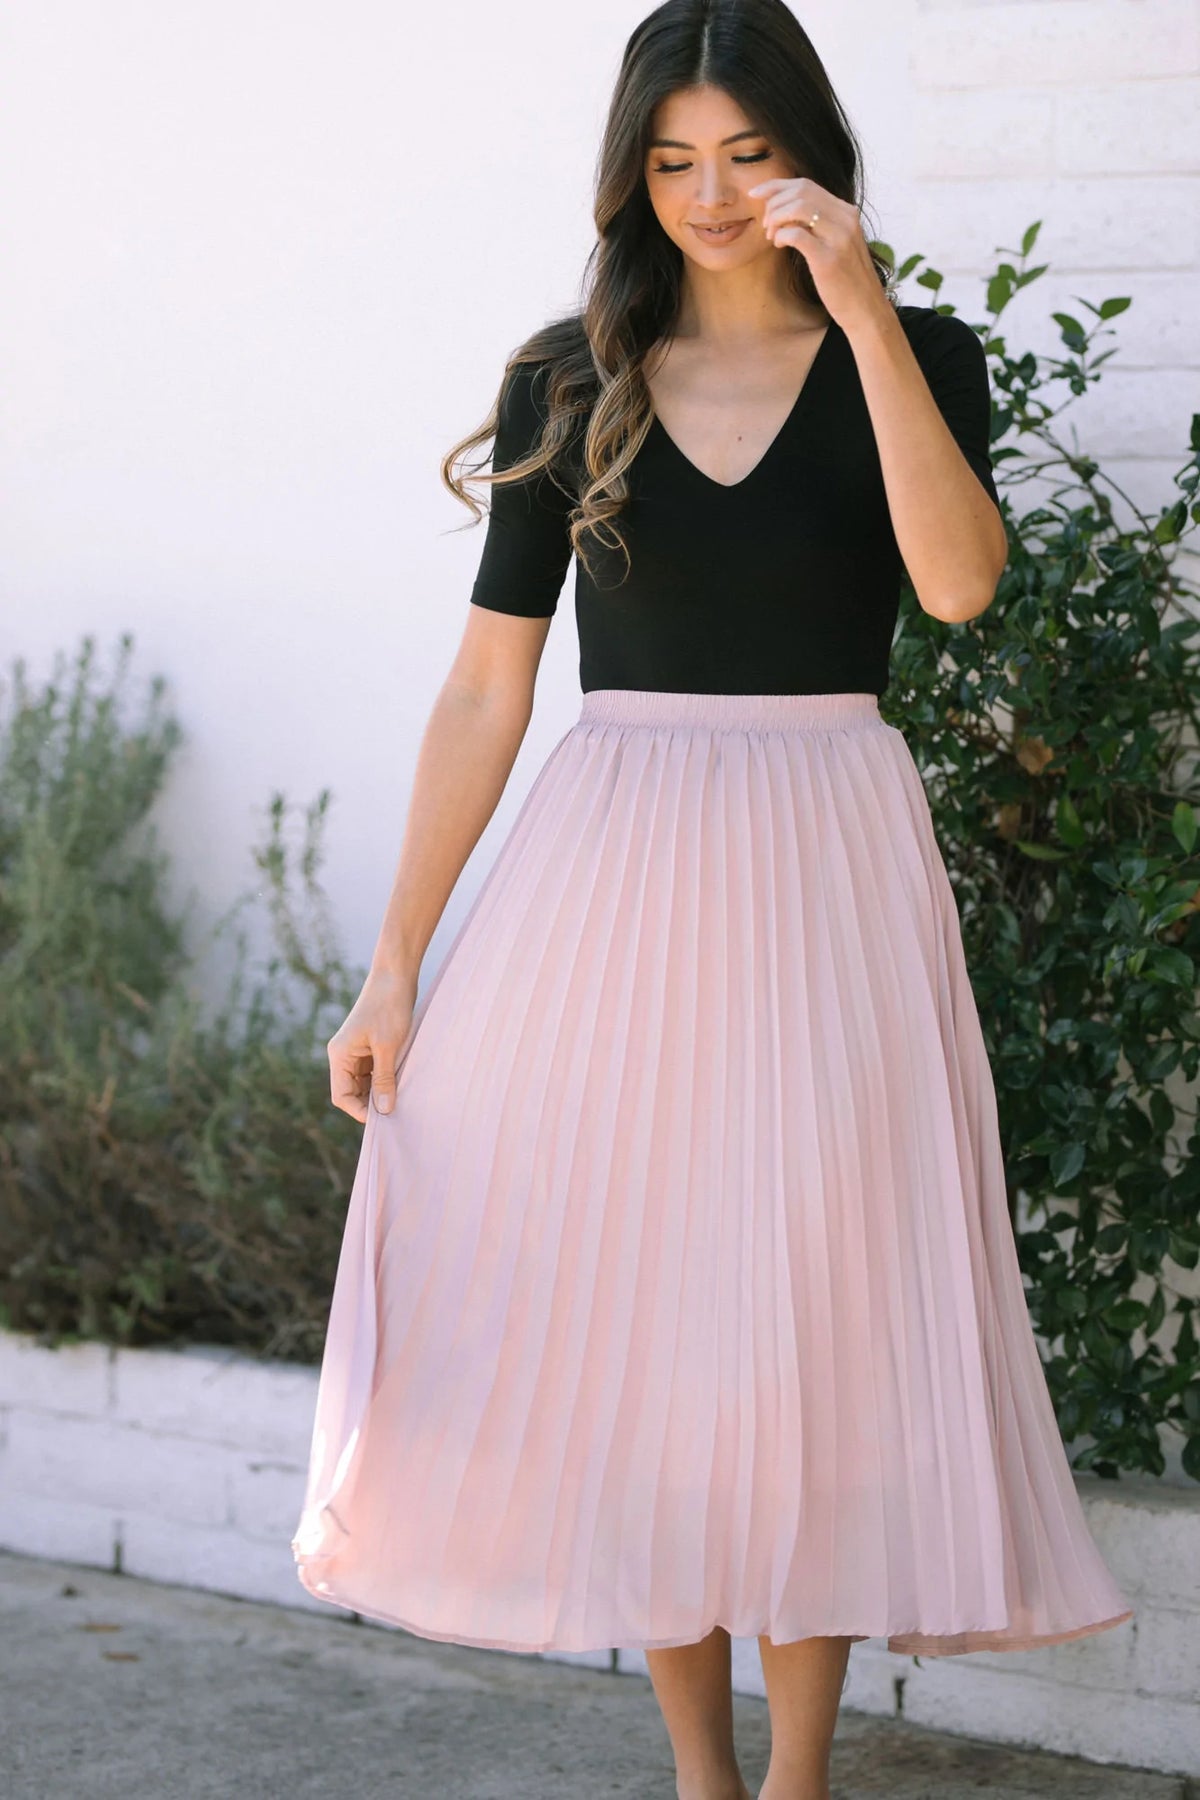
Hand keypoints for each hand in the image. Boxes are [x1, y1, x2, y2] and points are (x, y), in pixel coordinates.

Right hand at [327, 965, 418, 1122]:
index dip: (360, 1111)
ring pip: (364, 1084)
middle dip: (371, 1104)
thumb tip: (383, 1110)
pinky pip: (373, 1072)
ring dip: (380, 1092)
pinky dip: (385, 1080)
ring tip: (401, 1098)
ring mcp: (356, 1051)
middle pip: (351, 1092)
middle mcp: (343, 1055)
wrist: (396, 975)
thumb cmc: (389, 1007)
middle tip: (396, 1112)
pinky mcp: (370, 1046)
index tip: (384, 1119)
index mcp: (339, 1055)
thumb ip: (383, 1079)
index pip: (341, 1096)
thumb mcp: (388, 1047)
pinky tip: (402, 1083)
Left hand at [748, 176, 890, 336]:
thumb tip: (787, 211)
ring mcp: (839, 237)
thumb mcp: (837, 243)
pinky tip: (779, 245)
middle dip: (774, 204)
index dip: (776, 186)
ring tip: (771, 236)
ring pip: (797, 207)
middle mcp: (845, 219)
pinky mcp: (828, 258)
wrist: (865, 309)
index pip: (806, 185)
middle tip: (765, 225)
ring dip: (776, 218)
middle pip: (800, 192)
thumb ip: (820, 224)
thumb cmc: (846, 280)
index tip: (756, 194)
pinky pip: (796, 234)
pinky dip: (781, 235)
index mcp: (846, 212)